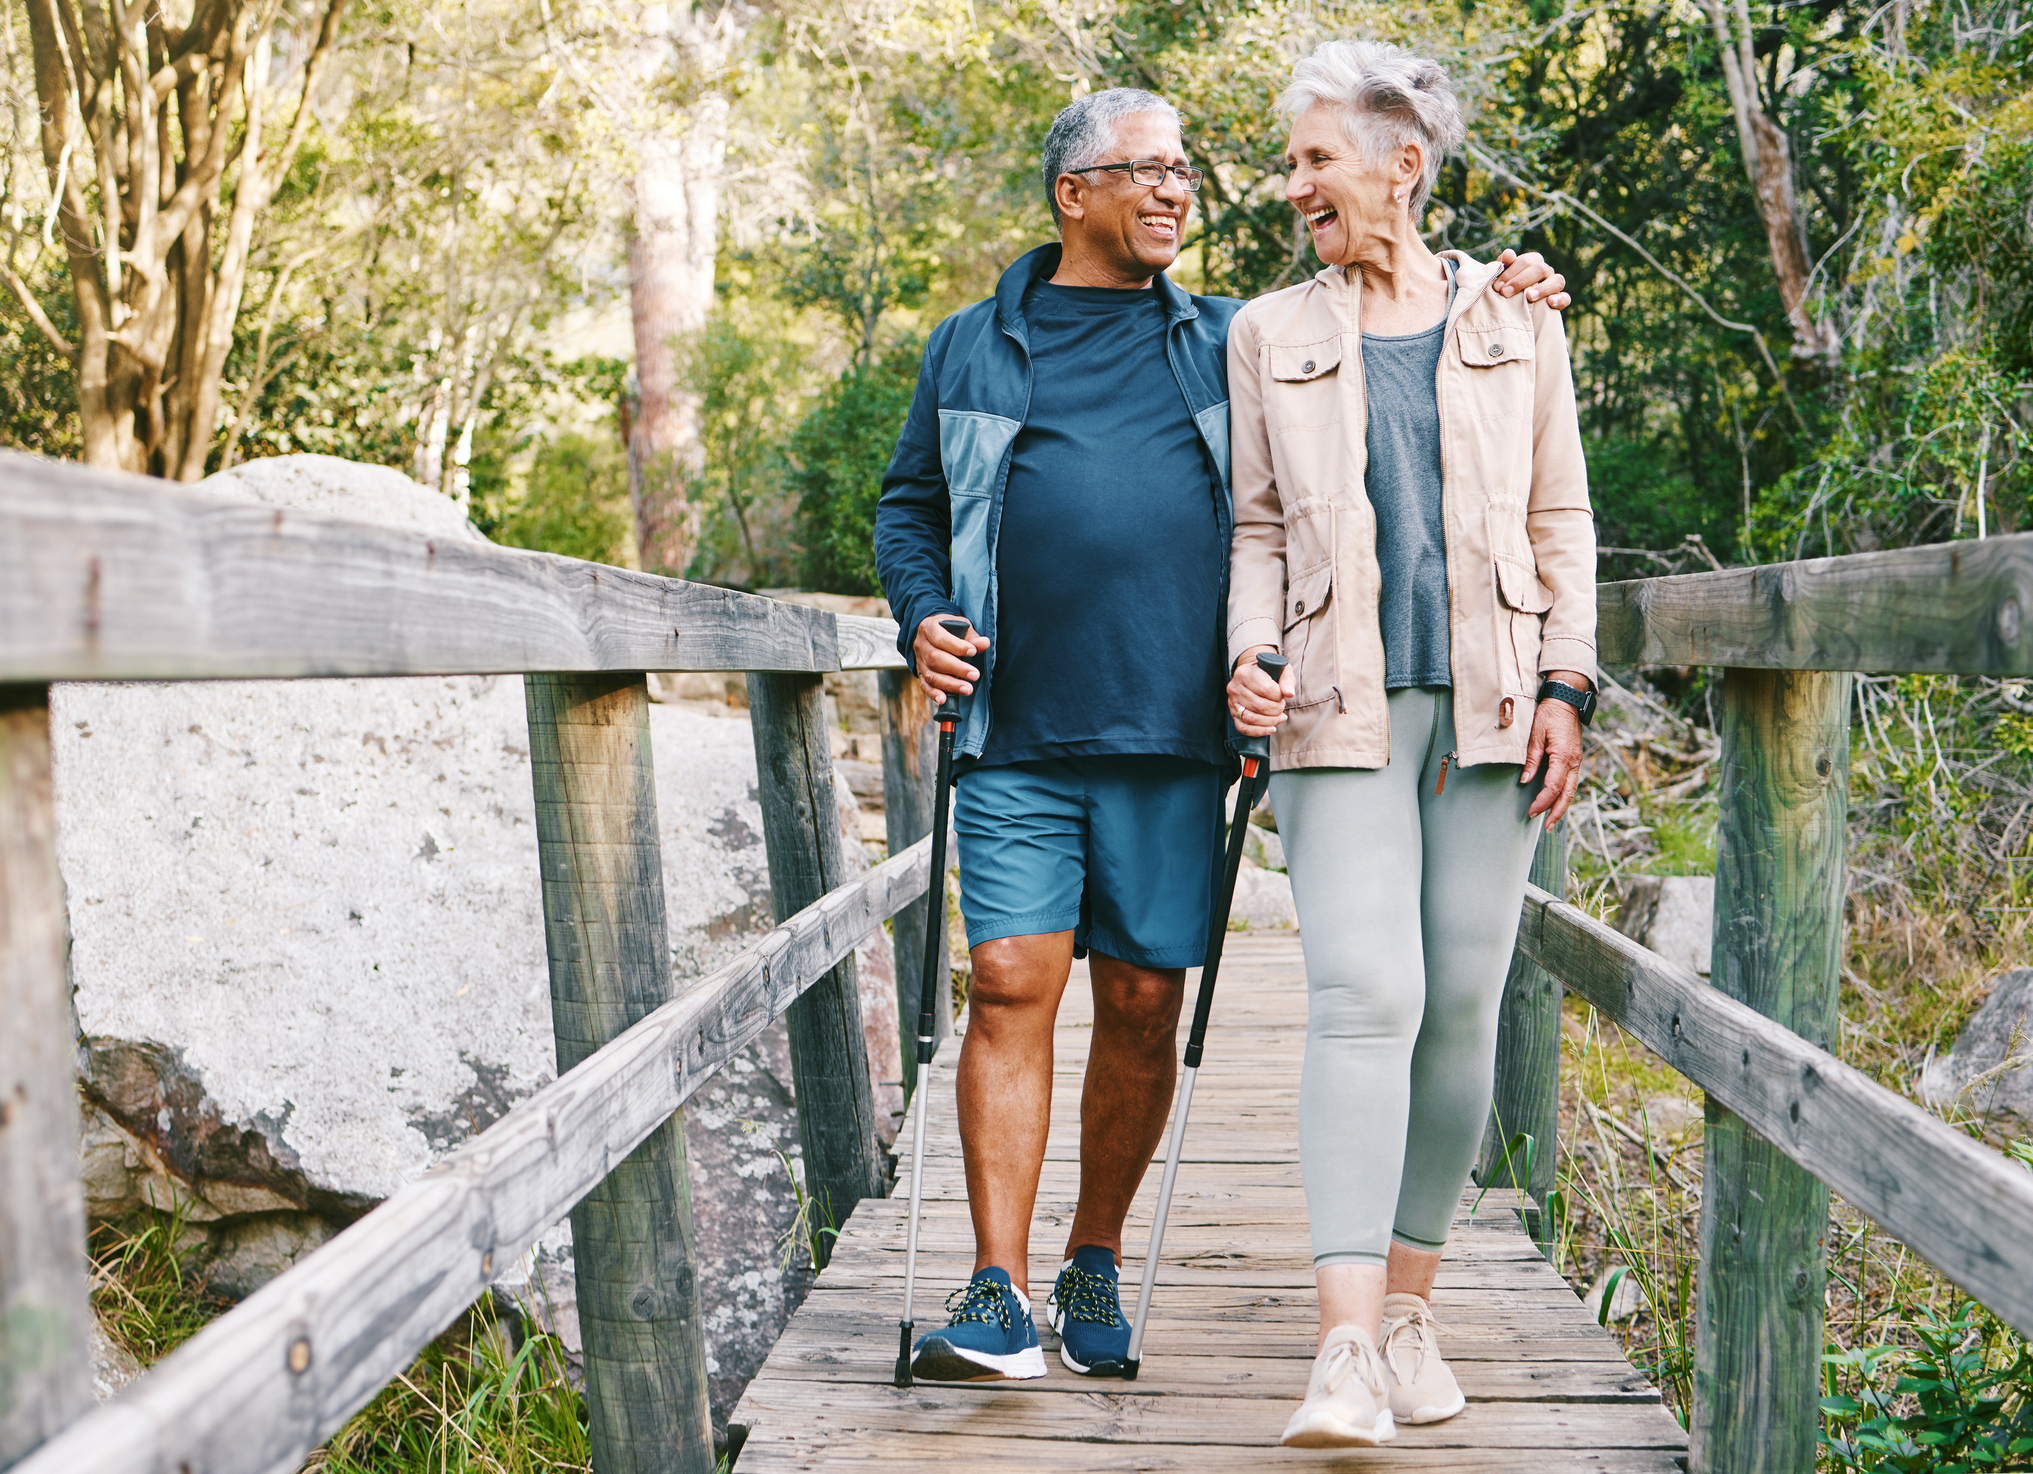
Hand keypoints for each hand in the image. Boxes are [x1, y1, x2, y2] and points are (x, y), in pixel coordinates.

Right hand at [913, 614, 987, 706]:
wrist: (929, 633)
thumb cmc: (948, 629)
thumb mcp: (959, 626)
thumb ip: (971, 636)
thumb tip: (983, 643)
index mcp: (929, 628)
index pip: (940, 638)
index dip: (957, 646)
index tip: (973, 652)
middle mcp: (921, 645)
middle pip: (935, 659)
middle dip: (957, 669)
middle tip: (975, 675)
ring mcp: (919, 661)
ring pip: (931, 675)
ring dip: (950, 684)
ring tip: (967, 689)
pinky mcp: (921, 673)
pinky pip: (925, 685)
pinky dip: (933, 694)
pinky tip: (944, 699)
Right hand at [1227, 644, 1292, 737]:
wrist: (1253, 673)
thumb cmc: (1268, 671)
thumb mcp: (1281, 669)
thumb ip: (1287, 680)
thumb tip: (1289, 694)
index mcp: (1245, 672)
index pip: (1265, 689)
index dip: (1279, 696)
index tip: (1283, 695)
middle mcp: (1235, 687)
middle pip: (1258, 705)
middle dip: (1276, 710)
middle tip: (1282, 706)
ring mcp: (1232, 702)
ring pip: (1251, 718)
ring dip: (1270, 721)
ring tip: (1280, 717)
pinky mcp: (1233, 713)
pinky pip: (1243, 727)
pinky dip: (1259, 731)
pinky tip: (1271, 728)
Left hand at [1494, 249, 1570, 311]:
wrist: (1512, 311)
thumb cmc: (1505, 289)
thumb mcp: (1500, 278)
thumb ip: (1502, 265)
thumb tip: (1509, 254)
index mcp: (1533, 262)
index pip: (1526, 261)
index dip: (1511, 272)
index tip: (1497, 287)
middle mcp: (1546, 271)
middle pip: (1540, 269)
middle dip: (1521, 281)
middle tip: (1505, 293)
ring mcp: (1554, 285)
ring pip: (1557, 280)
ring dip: (1542, 288)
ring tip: (1528, 297)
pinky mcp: (1560, 300)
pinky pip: (1565, 298)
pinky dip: (1560, 299)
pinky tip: (1550, 302)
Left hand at [1521, 672, 1590, 826]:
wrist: (1566, 700)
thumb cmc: (1550, 714)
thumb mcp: (1536, 734)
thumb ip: (1531, 758)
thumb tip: (1525, 780)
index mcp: (1564, 756)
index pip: (1553, 786)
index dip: (1543, 802)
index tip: (1532, 812)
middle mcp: (1574, 762)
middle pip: (1567, 794)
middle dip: (1556, 812)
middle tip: (1546, 827)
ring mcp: (1577, 761)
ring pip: (1572, 790)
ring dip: (1561, 807)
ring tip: (1551, 821)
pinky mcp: (1575, 759)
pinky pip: (1571, 782)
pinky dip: (1564, 795)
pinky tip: (1556, 803)